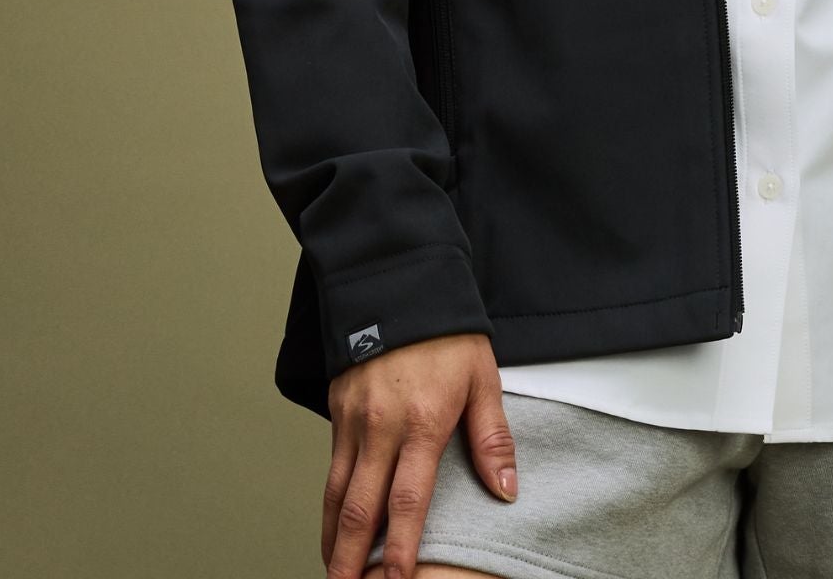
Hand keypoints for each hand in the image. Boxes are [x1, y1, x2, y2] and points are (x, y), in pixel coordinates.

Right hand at [321, 330, 517, 578]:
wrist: (401, 282)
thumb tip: (505, 490)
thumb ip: (491, 438)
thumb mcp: (483, 378)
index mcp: (423, 421)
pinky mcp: (337, 409)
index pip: (408, 499)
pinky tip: (331, 527)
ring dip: (332, 539)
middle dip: (350, 558)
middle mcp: (382, 425)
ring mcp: (354, 419)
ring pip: (336, 492)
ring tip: (333, 573)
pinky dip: (327, 504)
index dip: (400, 547)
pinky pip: (329, 467)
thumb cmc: (449, 333)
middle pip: (360, 507)